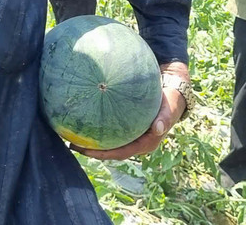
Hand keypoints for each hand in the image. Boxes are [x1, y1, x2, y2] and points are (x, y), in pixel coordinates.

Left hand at [74, 62, 188, 160]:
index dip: (103, 154)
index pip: (121, 153)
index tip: (86, 150)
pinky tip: (84, 120)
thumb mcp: (170, 107)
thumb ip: (165, 117)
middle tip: (72, 144)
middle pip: (111, 152)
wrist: (173, 92)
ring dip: (92, 142)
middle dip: (92, 151)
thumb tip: (157, 128)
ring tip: (72, 136)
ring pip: (110, 143)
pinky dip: (98, 128)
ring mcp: (132, 135)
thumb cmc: (171, 100)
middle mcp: (137, 143)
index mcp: (146, 143)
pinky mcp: (128, 126)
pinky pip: (111, 130)